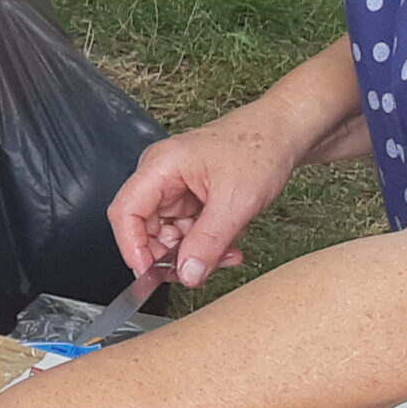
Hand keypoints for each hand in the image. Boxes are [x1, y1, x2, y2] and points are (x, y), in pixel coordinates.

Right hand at [107, 103, 308, 287]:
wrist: (281, 134)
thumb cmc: (258, 149)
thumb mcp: (235, 202)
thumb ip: (208, 242)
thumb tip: (186, 274)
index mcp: (159, 166)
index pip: (125, 211)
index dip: (131, 246)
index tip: (148, 274)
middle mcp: (160, 175)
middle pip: (144, 227)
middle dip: (171, 254)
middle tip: (196, 272)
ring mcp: (174, 186)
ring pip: (167, 233)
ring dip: (193, 252)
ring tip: (225, 256)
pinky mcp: (190, 196)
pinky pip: (186, 229)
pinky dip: (205, 244)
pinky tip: (228, 247)